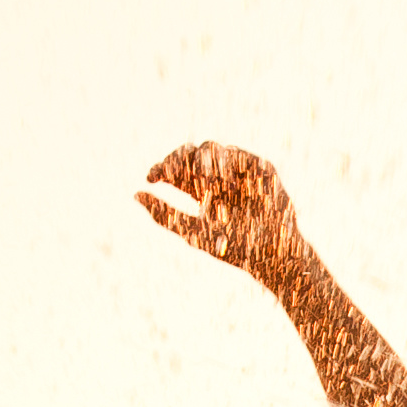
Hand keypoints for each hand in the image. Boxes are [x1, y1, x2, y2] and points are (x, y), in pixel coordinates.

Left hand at [139, 143, 305, 273]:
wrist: (271, 256)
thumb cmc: (234, 249)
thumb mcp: (193, 232)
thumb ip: (165, 214)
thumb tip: (135, 194)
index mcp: (202, 190)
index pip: (176, 170)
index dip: (162, 169)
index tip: (151, 177)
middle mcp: (219, 177)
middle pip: (190, 154)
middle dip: (177, 160)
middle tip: (169, 172)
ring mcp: (239, 170)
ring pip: (211, 149)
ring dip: (201, 162)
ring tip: (201, 181)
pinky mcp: (260, 168)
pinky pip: (238, 155)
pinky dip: (227, 164)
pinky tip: (221, 181)